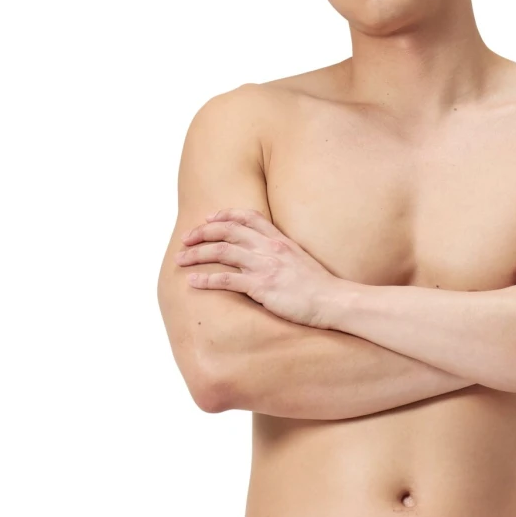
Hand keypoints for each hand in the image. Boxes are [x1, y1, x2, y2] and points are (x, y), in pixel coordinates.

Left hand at [176, 209, 344, 327]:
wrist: (335, 301)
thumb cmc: (321, 287)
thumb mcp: (302, 261)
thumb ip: (283, 254)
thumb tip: (270, 258)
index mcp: (280, 240)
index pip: (248, 217)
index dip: (224, 215)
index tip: (209, 219)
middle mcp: (270, 248)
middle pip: (227, 231)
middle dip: (201, 233)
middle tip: (186, 239)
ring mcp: (265, 266)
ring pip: (221, 252)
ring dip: (196, 254)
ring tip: (181, 259)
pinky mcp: (261, 287)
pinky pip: (226, 280)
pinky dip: (206, 279)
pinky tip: (193, 281)